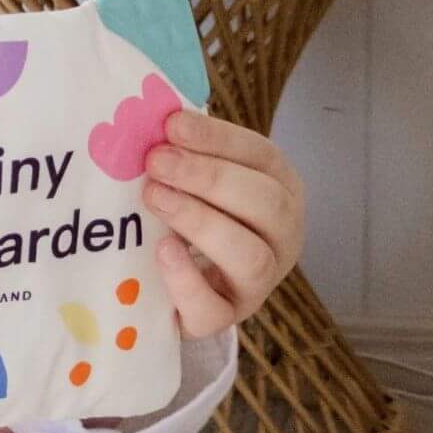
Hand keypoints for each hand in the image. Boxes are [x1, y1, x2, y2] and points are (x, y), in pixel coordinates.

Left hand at [141, 108, 304, 339]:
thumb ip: (183, 149)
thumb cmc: (194, 214)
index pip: (262, 157)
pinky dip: (187, 280)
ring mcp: (258, 283)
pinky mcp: (224, 318)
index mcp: (280, 189)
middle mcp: (281, 236)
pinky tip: (161, 249)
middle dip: (210, 178)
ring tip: (154, 197)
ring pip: (250, 257)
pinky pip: (214, 309)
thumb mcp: (195, 177)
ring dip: (200, 221)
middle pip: (268, 205)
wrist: (185, 286)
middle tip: (156, 161)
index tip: (171, 124)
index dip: (218, 139)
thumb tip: (150, 114)